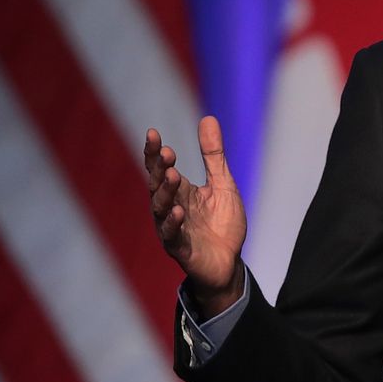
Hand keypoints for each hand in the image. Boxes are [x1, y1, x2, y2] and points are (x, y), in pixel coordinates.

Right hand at [145, 116, 247, 312]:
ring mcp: (172, 229)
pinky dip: (173, 223)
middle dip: (159, 169)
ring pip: (161, 208)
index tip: (153, 133)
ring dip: (165, 192)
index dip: (154, 153)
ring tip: (173, 175)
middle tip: (166, 152)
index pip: (160, 168)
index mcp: (179, 191)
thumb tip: (208, 118)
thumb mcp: (223, 184)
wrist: (229, 263)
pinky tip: (178, 211)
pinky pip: (172, 235)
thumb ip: (213, 155)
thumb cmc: (222, 224)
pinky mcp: (180, 249)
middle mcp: (169, 208)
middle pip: (157, 185)